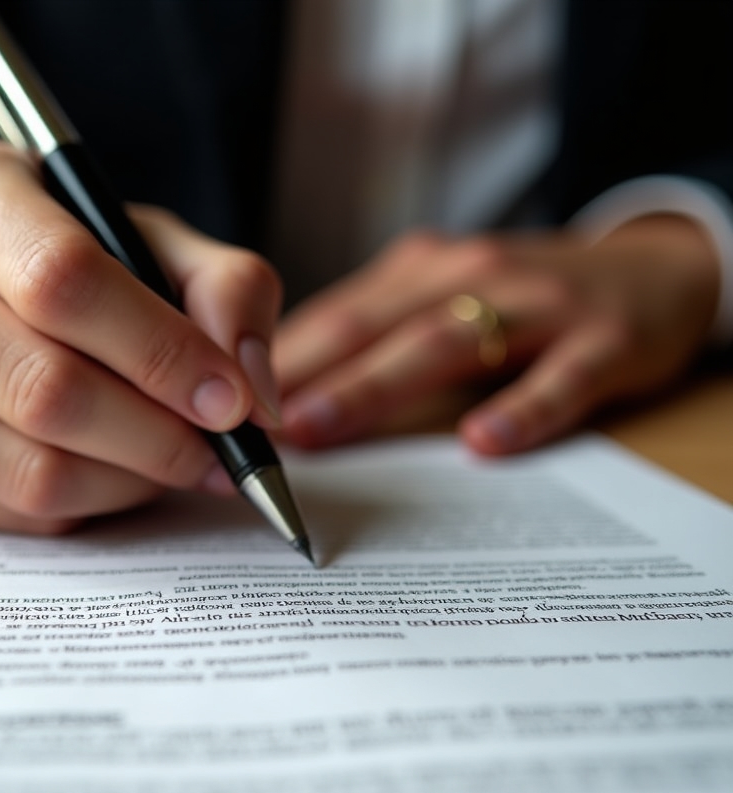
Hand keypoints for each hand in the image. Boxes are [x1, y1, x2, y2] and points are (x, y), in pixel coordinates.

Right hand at [0, 135, 282, 532]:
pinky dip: (82, 505)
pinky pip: (8, 512)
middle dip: (160, 438)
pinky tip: (105, 472)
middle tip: (219, 453)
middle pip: (47, 390)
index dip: (163, 353)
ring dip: (130, 482)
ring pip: (30, 469)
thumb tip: (255, 396)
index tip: (233, 403)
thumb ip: (222, 289)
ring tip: (170, 461)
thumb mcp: (142, 237)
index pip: (65, 283)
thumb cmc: (55, 258)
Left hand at [271, 216, 719, 454]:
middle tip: (240, 422)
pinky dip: (522, 407)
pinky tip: (483, 442)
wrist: (653, 271)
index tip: (219, 405)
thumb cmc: (520, 300)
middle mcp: (466, 276)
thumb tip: (279, 392)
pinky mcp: (606, 339)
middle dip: (302, 374)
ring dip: (374, 385)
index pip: (333, 317)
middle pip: (370, 326)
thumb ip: (371, 338)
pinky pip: (560, 377)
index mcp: (418, 273)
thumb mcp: (439, 300)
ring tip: (318, 428)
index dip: (272, 360)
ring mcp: (537, 305)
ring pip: (444, 343)